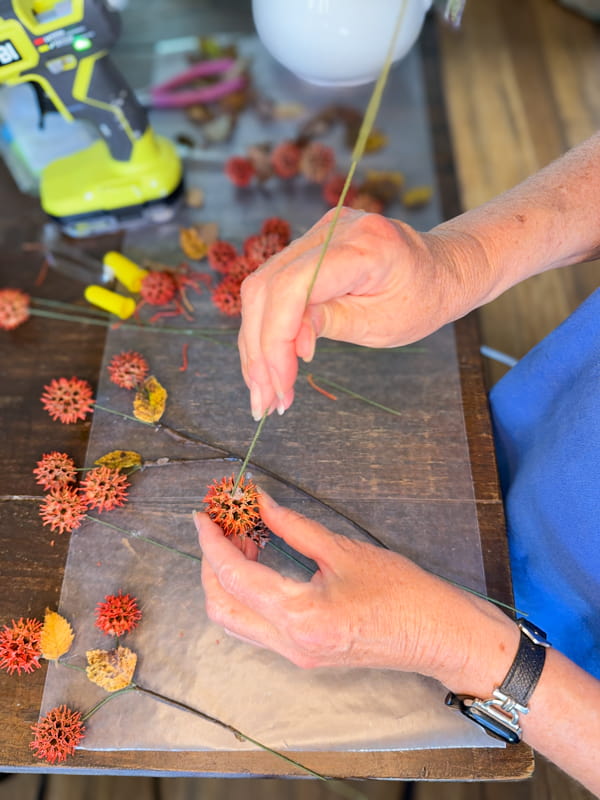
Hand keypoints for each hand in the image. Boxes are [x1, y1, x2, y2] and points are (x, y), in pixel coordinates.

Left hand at [195, 492, 517, 687]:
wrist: (436, 634)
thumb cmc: (401, 591)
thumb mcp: (344, 550)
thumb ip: (293, 526)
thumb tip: (260, 502)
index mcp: (300, 615)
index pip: (234, 578)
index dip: (211, 544)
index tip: (202, 517)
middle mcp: (289, 643)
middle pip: (221, 607)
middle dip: (211, 564)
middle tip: (225, 526)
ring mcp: (294, 655)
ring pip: (234, 622)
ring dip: (226, 582)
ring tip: (245, 541)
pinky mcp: (303, 655)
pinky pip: (255, 627)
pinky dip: (246, 596)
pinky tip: (262, 564)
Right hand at [238, 209, 465, 419]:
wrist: (442, 269)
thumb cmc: (423, 298)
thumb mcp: (383, 323)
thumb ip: (331, 324)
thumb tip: (288, 342)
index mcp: (363, 246)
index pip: (293, 286)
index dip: (277, 338)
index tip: (280, 383)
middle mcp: (332, 229)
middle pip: (266, 287)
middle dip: (259, 349)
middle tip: (265, 399)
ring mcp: (316, 234)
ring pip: (260, 288)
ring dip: (256, 344)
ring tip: (265, 391)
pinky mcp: (308, 246)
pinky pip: (272, 286)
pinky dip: (267, 327)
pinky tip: (269, 362)